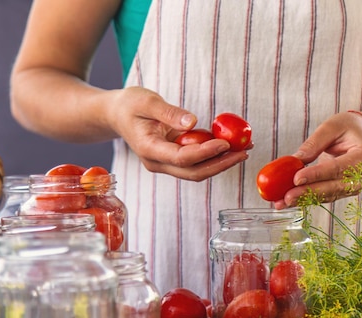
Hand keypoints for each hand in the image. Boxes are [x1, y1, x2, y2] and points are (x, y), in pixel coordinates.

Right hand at [107, 87, 248, 180]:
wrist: (116, 114)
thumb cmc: (129, 104)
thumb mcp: (146, 101)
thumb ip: (169, 112)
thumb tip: (193, 122)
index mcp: (149, 150)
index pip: (182, 158)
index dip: (205, 152)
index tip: (225, 143)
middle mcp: (158, 162)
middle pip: (194, 172)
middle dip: (221, 164)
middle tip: (244, 152)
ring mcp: (166, 163)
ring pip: (198, 170)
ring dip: (222, 161)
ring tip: (245, 148)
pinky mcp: (174, 158)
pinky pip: (198, 161)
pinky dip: (215, 154)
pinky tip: (233, 145)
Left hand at [274, 111, 361, 208]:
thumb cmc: (350, 128)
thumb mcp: (332, 127)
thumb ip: (314, 143)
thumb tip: (295, 160)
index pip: (337, 168)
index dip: (316, 175)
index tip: (296, 179)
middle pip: (334, 187)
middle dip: (308, 192)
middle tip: (287, 196)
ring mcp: (359, 186)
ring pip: (330, 195)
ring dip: (305, 199)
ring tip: (284, 201)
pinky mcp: (349, 191)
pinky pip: (328, 196)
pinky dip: (309, 199)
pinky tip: (292, 201)